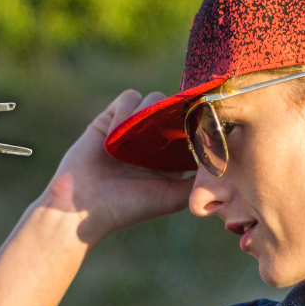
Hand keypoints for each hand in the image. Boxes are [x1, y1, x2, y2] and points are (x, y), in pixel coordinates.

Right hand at [38, 89, 194, 245]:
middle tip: (175, 127)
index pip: (190, 128)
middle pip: (175, 109)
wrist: (80, 207)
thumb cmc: (127, 207)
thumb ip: (196, 182)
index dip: (197, 122)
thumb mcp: (171, 198)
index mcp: (169, 158)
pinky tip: (118, 135)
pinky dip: (127, 110)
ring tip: (139, 140)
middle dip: (177, 113)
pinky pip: (128, 98)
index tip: (204, 121)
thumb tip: (224, 166)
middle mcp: (152, 140)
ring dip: (151, 113)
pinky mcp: (109, 118)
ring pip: (154, 99)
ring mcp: (131, 128)